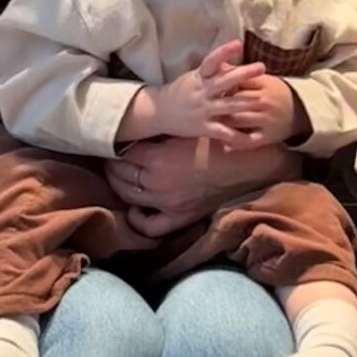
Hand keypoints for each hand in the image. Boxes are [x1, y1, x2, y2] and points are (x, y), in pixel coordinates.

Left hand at [108, 136, 302, 236]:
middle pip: (120, 174)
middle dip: (112, 164)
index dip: (115, 145)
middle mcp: (156, 183)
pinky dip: (138, 220)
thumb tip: (137, 134)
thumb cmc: (218, 142)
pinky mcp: (178, 217)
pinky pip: (150, 226)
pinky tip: (135, 209)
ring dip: (118, 185)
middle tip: (111, 156)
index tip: (114, 140)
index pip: (122, 153)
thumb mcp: (185, 130)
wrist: (246, 164)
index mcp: (157, 158)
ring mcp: (166, 203)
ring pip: (128, 197)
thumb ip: (159, 134)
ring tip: (118, 176)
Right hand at [141, 41, 266, 143]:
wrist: (159, 112)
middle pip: (225, 81)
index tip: (238, 43)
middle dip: (244, 74)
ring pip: (228, 106)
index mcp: (199, 77)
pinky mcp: (204, 127)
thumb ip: (211, 70)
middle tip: (262, 67)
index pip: (211, 61)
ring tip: (263, 99)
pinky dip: (238, 136)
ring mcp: (203, 110)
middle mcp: (202, 92)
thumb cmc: (181, 91)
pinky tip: (252, 138)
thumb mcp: (194, 77)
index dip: (224, 51)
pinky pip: (224, 132)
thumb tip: (230, 58)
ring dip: (246, 103)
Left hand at [215, 73, 298, 149]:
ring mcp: (267, 120)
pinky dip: (235, 143)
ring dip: (223, 122)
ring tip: (212, 121)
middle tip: (206, 107)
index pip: (238, 82)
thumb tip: (218, 66)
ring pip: (238, 121)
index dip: (223, 86)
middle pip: (235, 101)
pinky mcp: (268, 136)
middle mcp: (265, 101)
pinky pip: (248, 141)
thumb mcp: (262, 79)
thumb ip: (241, 74)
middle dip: (220, 104)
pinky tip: (224, 143)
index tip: (213, 89)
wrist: (299, 110)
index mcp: (264, 84)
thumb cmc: (274, 92)